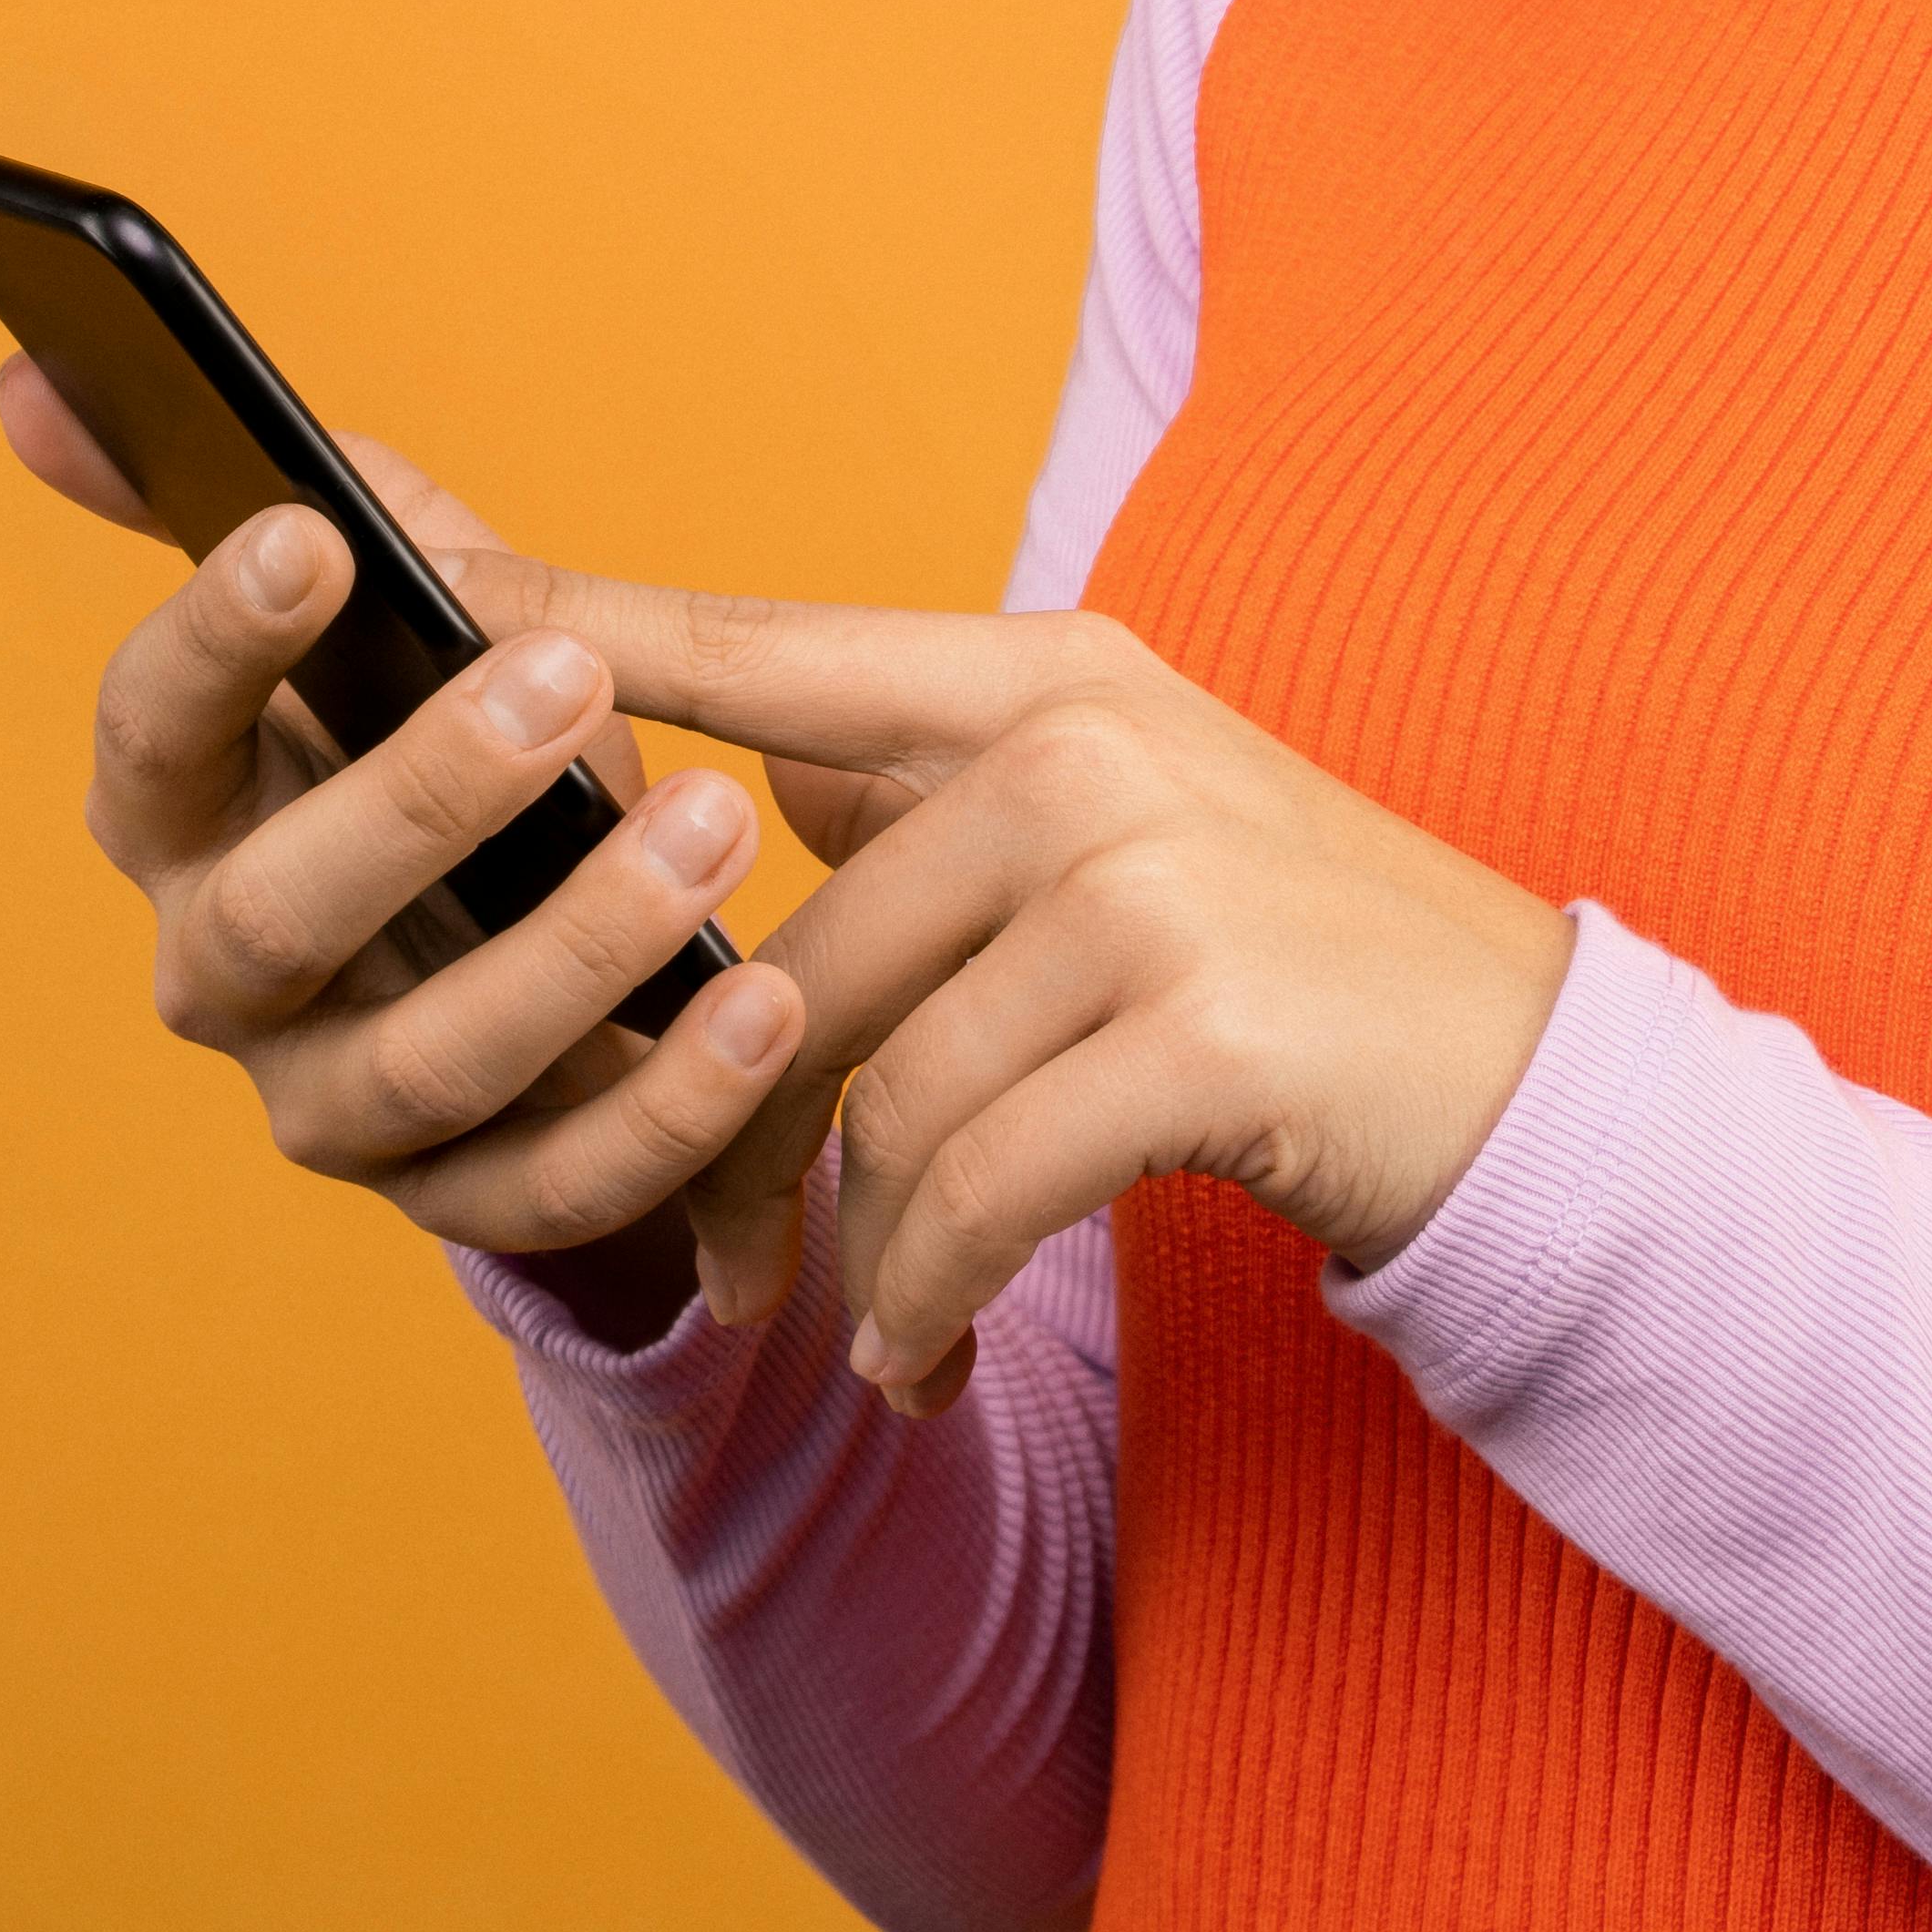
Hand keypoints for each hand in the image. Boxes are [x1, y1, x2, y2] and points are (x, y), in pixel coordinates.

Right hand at [0, 361, 807, 1320]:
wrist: (531, 939)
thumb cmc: (447, 727)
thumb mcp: (386, 603)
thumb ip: (264, 484)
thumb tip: (35, 370)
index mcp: (184, 814)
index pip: (150, 730)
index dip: (212, 639)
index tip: (310, 537)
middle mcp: (228, 973)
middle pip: (277, 913)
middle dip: (422, 796)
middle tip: (572, 683)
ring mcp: (338, 1105)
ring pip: (429, 1060)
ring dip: (577, 946)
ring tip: (716, 823)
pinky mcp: (468, 1201)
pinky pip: (559, 1185)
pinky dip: (669, 1102)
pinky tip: (768, 1002)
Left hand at [464, 564, 1575, 1406]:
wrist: (1524, 1073)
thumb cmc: (1296, 958)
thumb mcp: (1126, 818)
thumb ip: (936, 783)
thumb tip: (762, 756)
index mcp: (1049, 672)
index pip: (762, 649)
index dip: (578, 629)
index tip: (406, 576)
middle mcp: (1088, 743)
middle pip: (799, 954)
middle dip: (740, 1142)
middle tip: (736, 1277)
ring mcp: (1148, 872)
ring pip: (879, 1091)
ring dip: (856, 1251)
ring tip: (884, 1327)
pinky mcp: (1195, 1020)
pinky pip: (973, 1184)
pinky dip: (928, 1296)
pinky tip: (930, 1355)